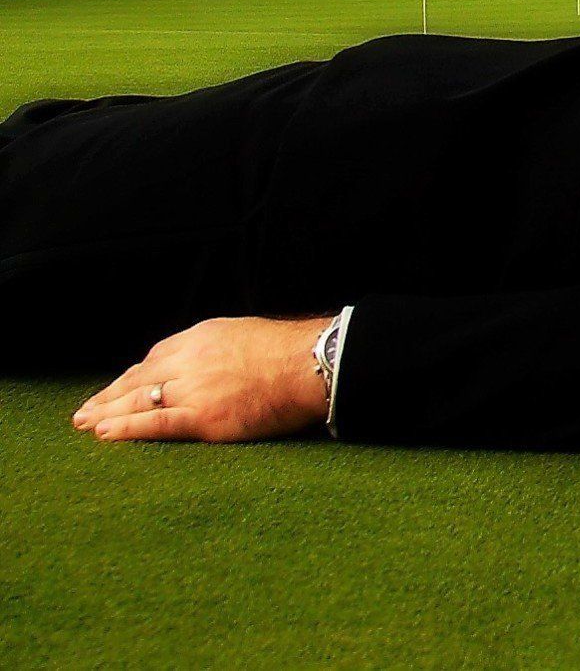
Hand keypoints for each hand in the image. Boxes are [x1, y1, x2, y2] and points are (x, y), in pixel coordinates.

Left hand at [72, 315, 333, 443]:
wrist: (309, 364)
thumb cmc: (288, 351)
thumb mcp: (244, 334)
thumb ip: (218, 349)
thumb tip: (211, 363)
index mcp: (202, 336)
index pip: (156, 357)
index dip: (133, 377)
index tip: (119, 388)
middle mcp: (190, 358)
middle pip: (138, 379)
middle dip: (108, 394)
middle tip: (83, 411)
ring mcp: (194, 388)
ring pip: (138, 400)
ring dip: (106, 412)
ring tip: (83, 424)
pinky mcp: (202, 417)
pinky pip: (155, 423)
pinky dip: (125, 428)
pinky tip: (103, 433)